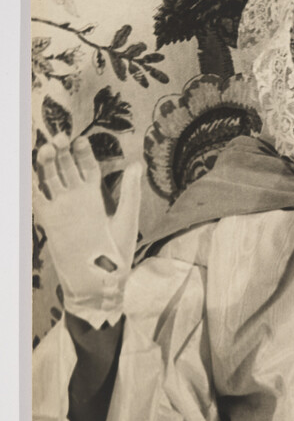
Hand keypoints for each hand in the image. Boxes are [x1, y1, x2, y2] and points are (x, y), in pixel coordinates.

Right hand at [33, 133, 141, 327]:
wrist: (101, 282)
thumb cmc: (118, 252)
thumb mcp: (127, 219)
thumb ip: (130, 192)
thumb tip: (137, 163)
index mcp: (95, 195)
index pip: (87, 166)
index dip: (82, 153)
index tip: (80, 140)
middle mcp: (77, 198)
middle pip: (65, 168)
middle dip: (61, 152)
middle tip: (60, 138)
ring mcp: (62, 209)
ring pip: (50, 180)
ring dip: (46, 164)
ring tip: (46, 149)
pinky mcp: (51, 222)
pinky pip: (39, 200)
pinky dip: (33, 186)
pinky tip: (31, 174)